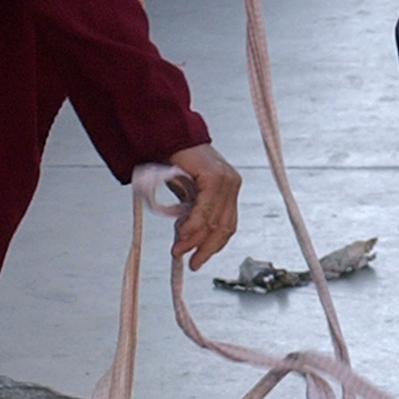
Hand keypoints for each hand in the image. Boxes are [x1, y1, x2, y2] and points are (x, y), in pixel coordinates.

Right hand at [162, 143, 241, 269]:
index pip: (227, 225)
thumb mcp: (186, 194)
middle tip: (189, 261)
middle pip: (223, 226)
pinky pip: (205, 209)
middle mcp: (232, 184)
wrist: (166, 137)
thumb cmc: (175, 162)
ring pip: (214, 220)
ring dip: (195, 238)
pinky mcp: (214, 176)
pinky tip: (182, 233)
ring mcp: (226, 179)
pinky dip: (193, 224)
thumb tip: (188, 241)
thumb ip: (191, 214)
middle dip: (204, 248)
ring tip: (179, 249)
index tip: (198, 260)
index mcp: (229, 189)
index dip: (213, 246)